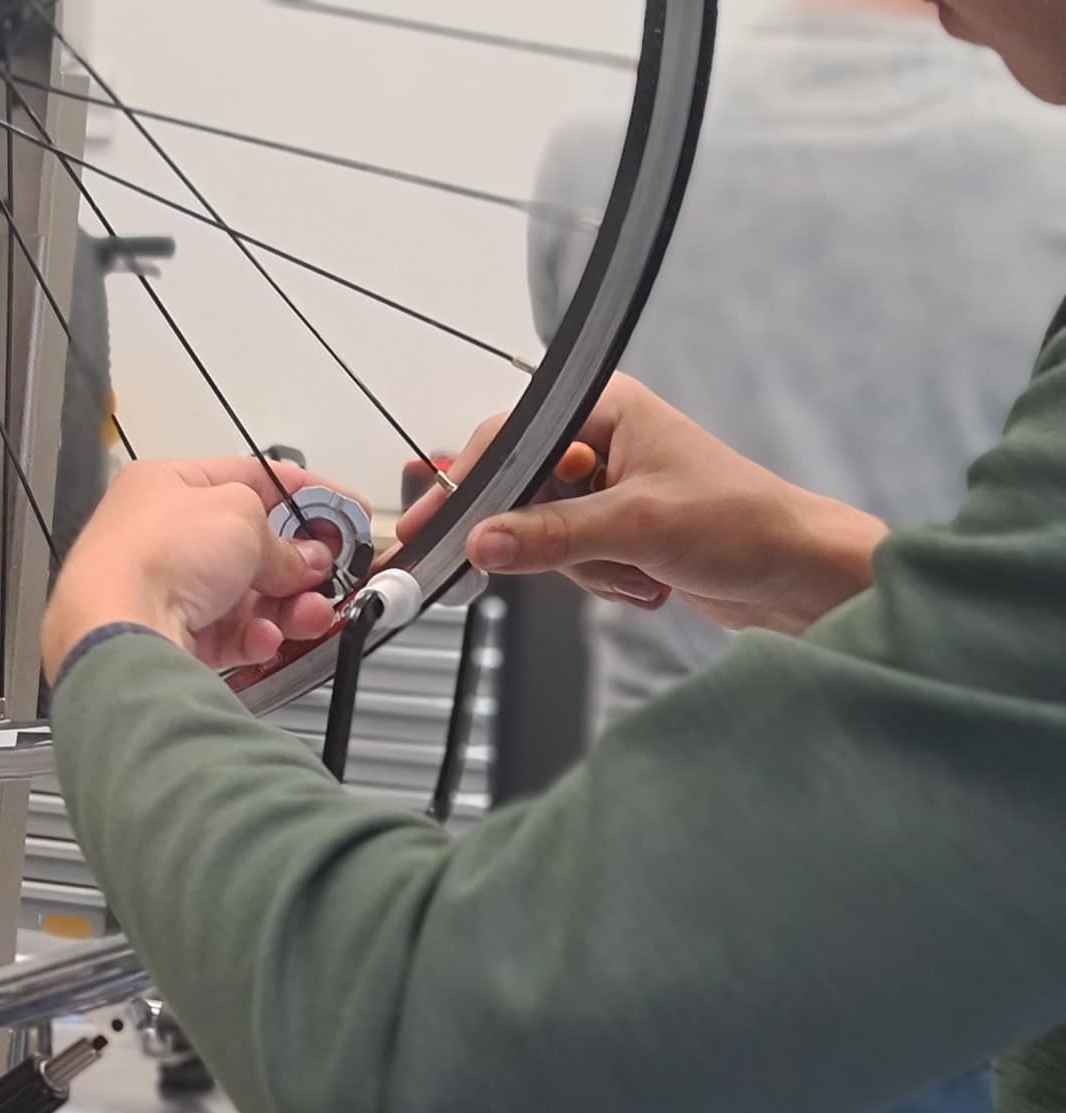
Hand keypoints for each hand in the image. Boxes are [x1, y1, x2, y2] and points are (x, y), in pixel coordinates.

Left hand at [41, 458, 345, 680]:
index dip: (305, 494)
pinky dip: (252, 637)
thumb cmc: (159, 553)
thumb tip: (305, 560)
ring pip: (241, 596)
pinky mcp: (167, 638)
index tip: (345, 512)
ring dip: (285, 606)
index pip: (250, 479)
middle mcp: (159, 536)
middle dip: (295, 563)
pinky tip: (266, 639)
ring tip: (312, 614)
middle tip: (331, 572)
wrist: (117, 629)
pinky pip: (224, 636)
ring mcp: (161, 589)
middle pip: (247, 546)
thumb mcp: (242, 518)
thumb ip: (282, 539)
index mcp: (167, 485)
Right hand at [400, 376, 887, 634]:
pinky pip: (568, 561)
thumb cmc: (746, 524)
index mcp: (605, 408)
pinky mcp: (613, 531)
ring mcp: (606, 490)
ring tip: (638, 567)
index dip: (470, 484)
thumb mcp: (638, 526)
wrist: (797, 575)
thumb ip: (552, 535)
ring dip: (586, 566)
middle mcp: (602, 441)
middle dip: (550, 539)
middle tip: (583, 555)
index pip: (509, 437)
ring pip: (540, 535)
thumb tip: (484, 542)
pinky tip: (646, 579)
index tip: (438, 527)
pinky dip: (601, 580)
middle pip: (519, 493)